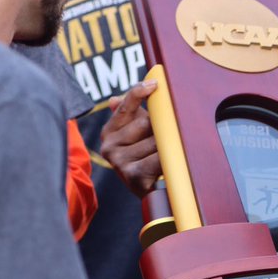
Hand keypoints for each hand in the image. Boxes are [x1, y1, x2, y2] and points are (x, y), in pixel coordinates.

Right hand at [100, 79, 161, 196]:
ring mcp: (119, 162)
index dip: (139, 92)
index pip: (125, 106)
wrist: (150, 194)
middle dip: (162, 129)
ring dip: (168, 147)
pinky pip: (159, 159)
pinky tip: (168, 166)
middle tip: (166, 141)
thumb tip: (114, 100)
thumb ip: (129, 114)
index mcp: (110, 132)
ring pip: (157, 141)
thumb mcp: (137, 135)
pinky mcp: (132, 176)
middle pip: (148, 123)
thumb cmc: (145, 159)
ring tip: (166, 158)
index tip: (155, 84)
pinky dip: (168, 161)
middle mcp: (109, 146)